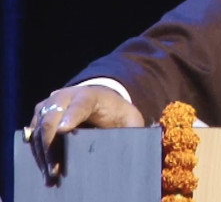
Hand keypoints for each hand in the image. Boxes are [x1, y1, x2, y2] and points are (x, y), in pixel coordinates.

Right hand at [25, 85, 144, 181]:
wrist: (101, 101)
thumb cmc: (117, 114)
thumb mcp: (130, 119)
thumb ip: (133, 130)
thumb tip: (137, 146)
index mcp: (92, 95)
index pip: (81, 103)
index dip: (72, 116)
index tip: (64, 130)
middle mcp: (67, 96)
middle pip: (52, 116)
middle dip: (51, 143)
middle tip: (55, 169)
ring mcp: (50, 104)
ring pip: (39, 126)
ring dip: (41, 152)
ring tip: (50, 175)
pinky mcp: (40, 115)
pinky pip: (33, 133)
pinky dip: (36, 152)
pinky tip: (43, 169)